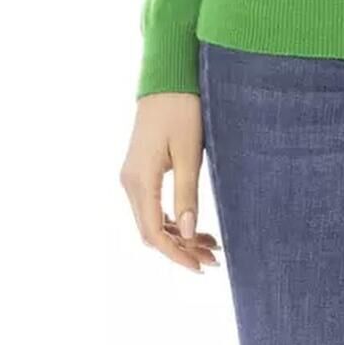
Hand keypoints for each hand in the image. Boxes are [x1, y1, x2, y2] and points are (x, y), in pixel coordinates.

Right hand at [120, 91, 222, 273]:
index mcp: (140, 180)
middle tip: (213, 259)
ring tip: (210, 245)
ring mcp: (133, 176)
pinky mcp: (141, 170)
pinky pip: (153, 205)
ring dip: (178, 236)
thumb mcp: (188, 152)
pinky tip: (193, 226)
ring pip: (152, 220)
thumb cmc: (181, 109)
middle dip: (180, 248)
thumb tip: (186, 234)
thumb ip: (187, 194)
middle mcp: (130, 182)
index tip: (201, 267)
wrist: (167, 77)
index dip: (176, 254)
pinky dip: (172, 219)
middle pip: (151, 231)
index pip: (154, 232)